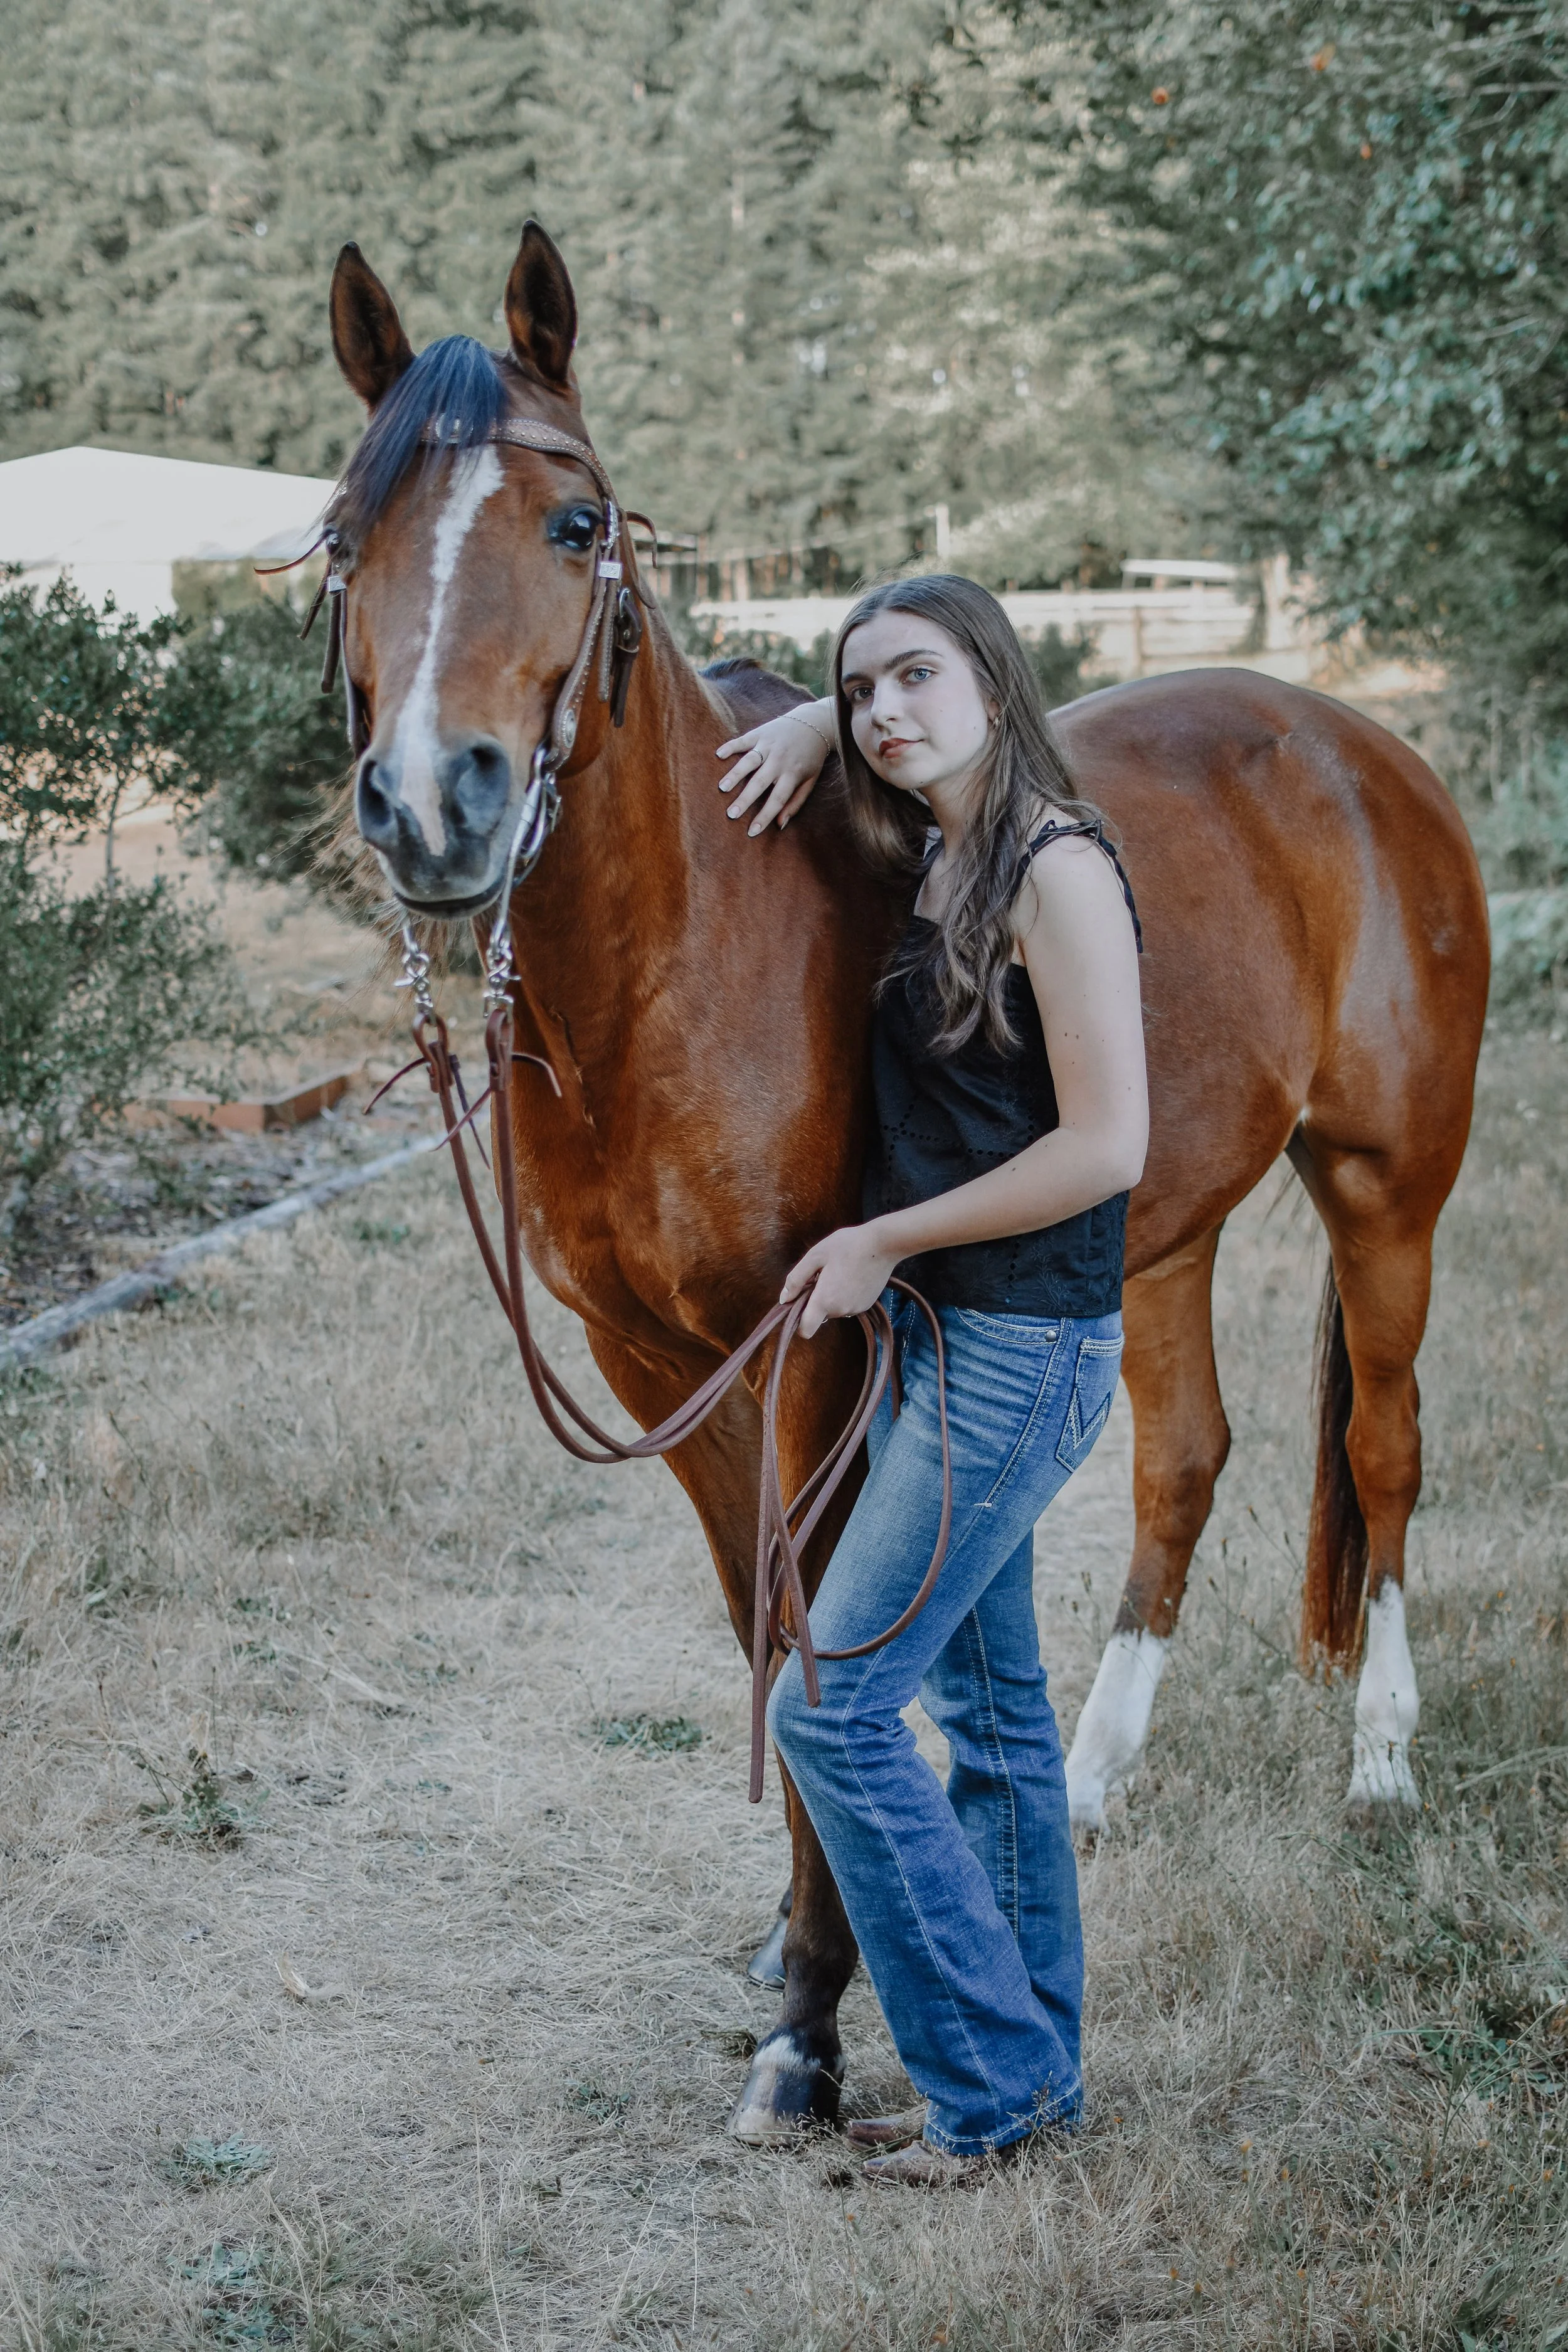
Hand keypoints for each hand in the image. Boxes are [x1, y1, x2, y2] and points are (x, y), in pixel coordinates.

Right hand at [716, 706, 831, 833]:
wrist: (815, 723)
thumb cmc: (811, 758)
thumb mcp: (810, 781)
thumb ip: (795, 803)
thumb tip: (780, 825)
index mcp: (793, 774)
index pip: (778, 799)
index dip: (765, 816)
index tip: (752, 831)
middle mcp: (780, 759)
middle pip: (760, 782)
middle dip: (745, 799)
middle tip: (731, 814)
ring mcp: (769, 745)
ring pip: (749, 761)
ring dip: (735, 774)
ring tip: (722, 788)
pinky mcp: (761, 732)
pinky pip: (743, 740)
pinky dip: (731, 747)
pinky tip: (719, 755)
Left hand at [781, 1221, 898, 1339]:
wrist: (883, 1244)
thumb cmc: (846, 1245)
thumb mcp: (815, 1256)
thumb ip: (795, 1279)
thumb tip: (784, 1299)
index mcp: (825, 1300)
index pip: (806, 1330)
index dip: (799, 1321)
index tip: (800, 1302)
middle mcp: (840, 1310)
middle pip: (819, 1315)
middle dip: (816, 1300)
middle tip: (822, 1275)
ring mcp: (855, 1309)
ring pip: (834, 1309)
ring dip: (831, 1296)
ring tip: (839, 1272)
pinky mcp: (866, 1305)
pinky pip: (847, 1305)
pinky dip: (845, 1295)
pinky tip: (851, 1275)